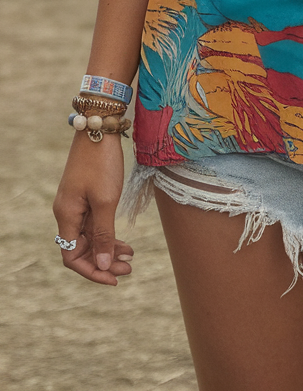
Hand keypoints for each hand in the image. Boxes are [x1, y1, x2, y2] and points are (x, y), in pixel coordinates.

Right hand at [53, 133, 133, 285]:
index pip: (72, 257)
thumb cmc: (101, 162)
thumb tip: (103, 264)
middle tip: (129, 268)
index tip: (114, 279)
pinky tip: (125, 242)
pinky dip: (109, 234)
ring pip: (90, 238)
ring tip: (131, 257)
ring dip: (108, 249)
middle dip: (104, 262)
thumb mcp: (106, 201)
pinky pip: (95, 224)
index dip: (92, 271)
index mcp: (66, 216)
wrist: (100, 128)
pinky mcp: (86, 196)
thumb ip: (104, 234)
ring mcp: (76, 204)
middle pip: (82, 249)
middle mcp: (67, 213)